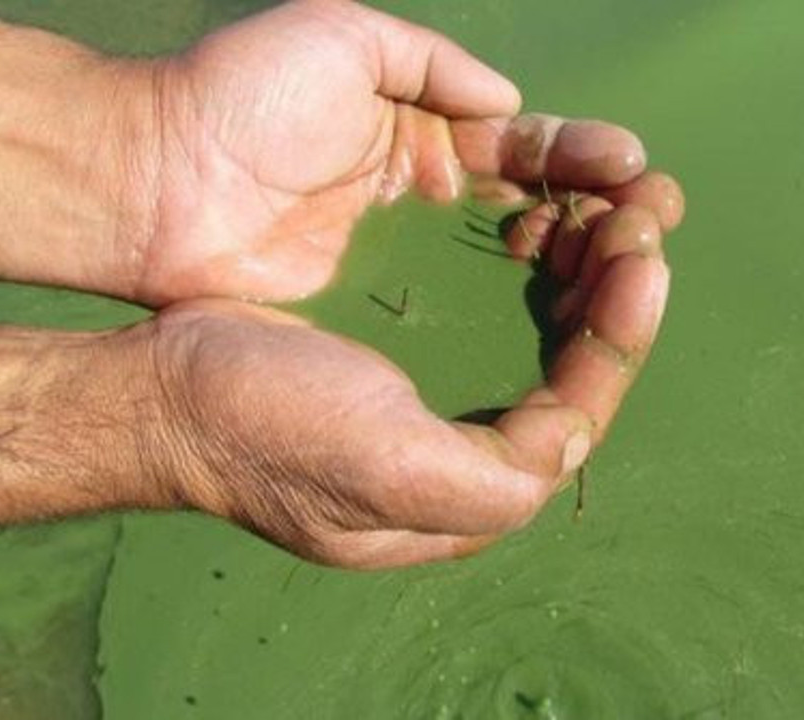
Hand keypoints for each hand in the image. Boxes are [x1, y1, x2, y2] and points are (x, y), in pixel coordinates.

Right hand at [0, 192, 676, 569]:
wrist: (160, 389)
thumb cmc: (265, 428)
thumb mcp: (386, 473)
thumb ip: (494, 478)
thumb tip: (571, 440)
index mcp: (467, 497)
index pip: (574, 421)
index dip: (617, 343)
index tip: (643, 263)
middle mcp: (462, 455)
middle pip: (565, 375)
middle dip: (611, 296)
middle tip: (640, 217)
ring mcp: (434, 403)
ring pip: (535, 336)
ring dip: (578, 272)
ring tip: (604, 208)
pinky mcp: (406, 355)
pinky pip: (493, 308)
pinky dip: (528, 263)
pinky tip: (539, 221)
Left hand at [133, 0, 661, 303]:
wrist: (152, 182)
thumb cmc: (239, 98)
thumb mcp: (341, 39)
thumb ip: (432, 65)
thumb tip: (508, 104)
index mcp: (419, 127)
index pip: (522, 144)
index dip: (580, 155)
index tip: (632, 169)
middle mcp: (425, 192)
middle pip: (535, 203)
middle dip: (599, 207)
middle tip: (651, 220)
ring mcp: (408, 252)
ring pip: (515, 256)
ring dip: (578, 255)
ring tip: (630, 259)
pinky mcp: (384, 303)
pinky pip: (469, 304)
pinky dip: (523, 304)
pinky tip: (566, 305)